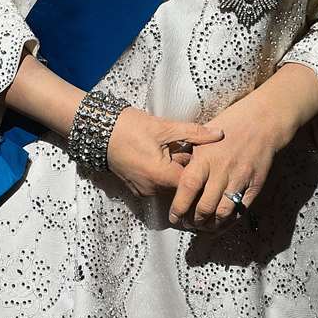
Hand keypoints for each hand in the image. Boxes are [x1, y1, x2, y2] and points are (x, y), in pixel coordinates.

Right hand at [104, 107, 225, 197]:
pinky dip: (162, 173)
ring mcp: (143, 190)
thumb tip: (220, 134)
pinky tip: (158, 155)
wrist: (97, 129)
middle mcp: (153, 189)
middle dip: (187, 168)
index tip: (206, 157)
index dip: (202, 169)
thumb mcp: (164, 127)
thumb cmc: (130, 127)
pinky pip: (157, 184)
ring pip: (169, 184)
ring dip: (174, 170)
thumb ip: (194, 133)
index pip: (194, 183)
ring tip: (171, 150)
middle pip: (182, 185)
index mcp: (162, 176)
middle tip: (187, 149)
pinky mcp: (136, 187)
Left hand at [167, 95, 294, 230]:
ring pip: (223, 212)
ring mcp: (240, 179)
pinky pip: (242, 209)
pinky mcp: (255, 185)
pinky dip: (230, 220)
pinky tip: (222, 223)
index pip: (187, 187)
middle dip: (194, 220)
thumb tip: (174, 175)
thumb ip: (191, 156)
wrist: (262, 123)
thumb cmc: (228, 125)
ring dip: (211, 224)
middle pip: (205, 205)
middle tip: (188, 224)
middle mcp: (222, 170)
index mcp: (205, 157)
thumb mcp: (203, 136)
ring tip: (203, 227)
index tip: (173, 216)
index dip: (179, 206)